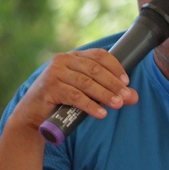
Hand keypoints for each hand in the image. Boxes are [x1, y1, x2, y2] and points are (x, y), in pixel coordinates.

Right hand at [9, 48, 137, 132]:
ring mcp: (54, 73)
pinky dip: (90, 105)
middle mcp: (63, 60)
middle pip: (95, 69)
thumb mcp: (86, 93)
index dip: (116, 67)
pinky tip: (101, 113)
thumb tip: (134, 97)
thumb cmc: (63, 101)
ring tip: (118, 105)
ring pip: (86, 83)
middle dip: (114, 84)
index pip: (99, 55)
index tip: (127, 82)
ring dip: (105, 94)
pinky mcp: (50, 88)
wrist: (34, 114)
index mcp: (74, 56)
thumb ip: (108, 92)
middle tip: (128, 97)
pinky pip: (75, 96)